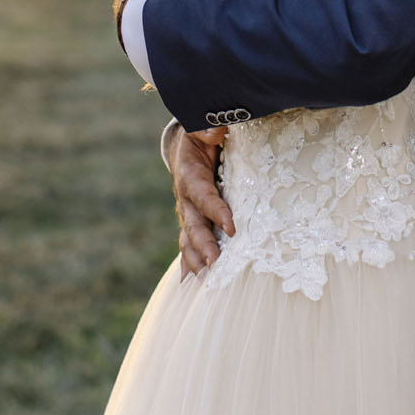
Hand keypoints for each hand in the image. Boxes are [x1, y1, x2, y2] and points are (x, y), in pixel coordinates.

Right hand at [171, 123, 234, 277]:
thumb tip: (216, 131)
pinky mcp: (193, 223)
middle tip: (216, 264)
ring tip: (206, 282)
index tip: (231, 227)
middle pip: (193, 226)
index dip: (216, 211)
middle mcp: (186, 199)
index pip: (203, 196)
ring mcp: (188, 214)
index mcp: (190, 176)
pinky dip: (189, 265)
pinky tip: (192, 286)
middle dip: (203, 246)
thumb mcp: (201, 128)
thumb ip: (206, 130)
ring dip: (196, 261)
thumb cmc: (198, 137)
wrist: (183, 149)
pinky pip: (189, 246)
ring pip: (189, 240)